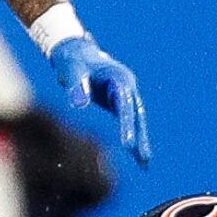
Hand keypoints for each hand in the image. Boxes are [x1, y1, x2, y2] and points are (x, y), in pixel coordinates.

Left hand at [49, 36, 150, 165]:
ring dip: (140, 140)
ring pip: (135, 119)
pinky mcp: (118, 102)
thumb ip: (76, 86)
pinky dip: (131, 135)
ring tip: (145, 164)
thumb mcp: (71, 70)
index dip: (127, 124)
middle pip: (136, 115)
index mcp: (118, 78)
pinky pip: (127, 120)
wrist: (74, 52)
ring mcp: (124, 94)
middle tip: (144, 159)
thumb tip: (79, 105)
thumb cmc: (72, 61)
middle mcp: (126, 86)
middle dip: (140, 137)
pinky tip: (134, 154)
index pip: (124, 105)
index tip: (128, 144)